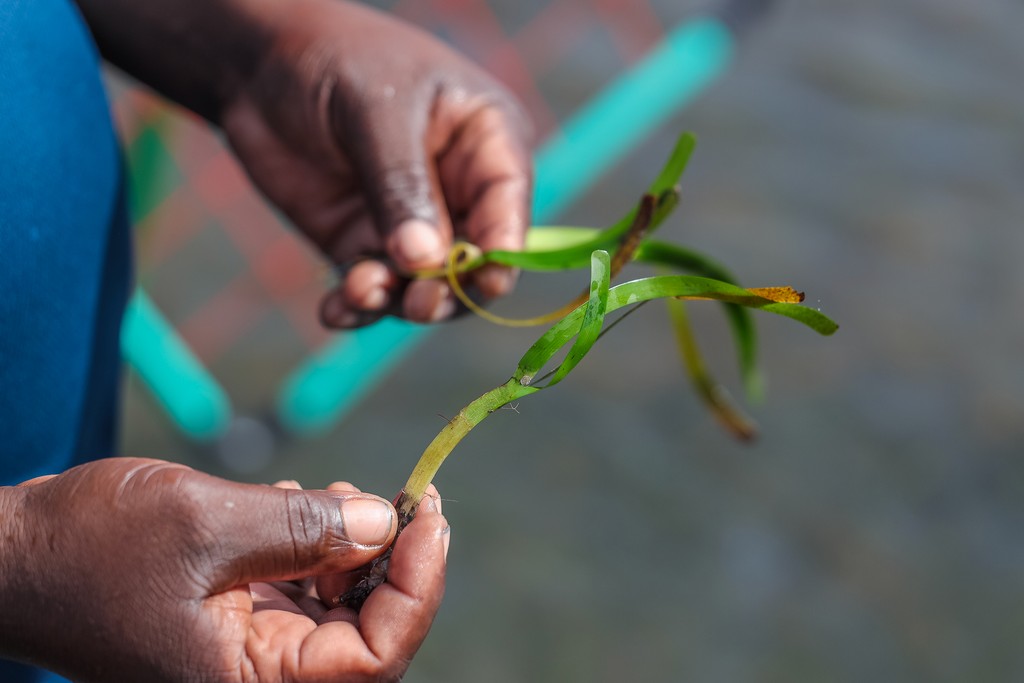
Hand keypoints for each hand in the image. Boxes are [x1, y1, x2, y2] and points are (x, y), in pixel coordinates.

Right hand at [0, 459, 448, 681]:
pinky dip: (316, 545)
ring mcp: (247, 650)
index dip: (418, 584)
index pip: (374, 658)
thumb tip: (385, 524)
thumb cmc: (89, 546)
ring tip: (335, 495)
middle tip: (396, 496)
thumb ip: (303, 530)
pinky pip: (304, 590)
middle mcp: (254, 679)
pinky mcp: (236, 620)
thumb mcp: (204, 525)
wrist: (15, 551)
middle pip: (367, 633)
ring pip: (340, 608)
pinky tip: (300, 503)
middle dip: (391, 560)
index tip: (429, 512)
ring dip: (354, 546)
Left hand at [220, 0, 532, 326]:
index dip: (504, 246)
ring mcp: (412, 226)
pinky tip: (335, 309)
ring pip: (425, 286)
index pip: (508, 204)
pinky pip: (374, 291)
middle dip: (450, 287)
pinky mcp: (365, 246)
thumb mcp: (375, 114)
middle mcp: (460, 192)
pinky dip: (357, 307)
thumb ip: (402, 186)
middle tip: (418, 300)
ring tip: (359, 292)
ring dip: (398, 301)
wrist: (260, 64)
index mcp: (486, 143)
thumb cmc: (337, 62)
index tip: (489, 280)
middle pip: (475, 261)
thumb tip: (426, 261)